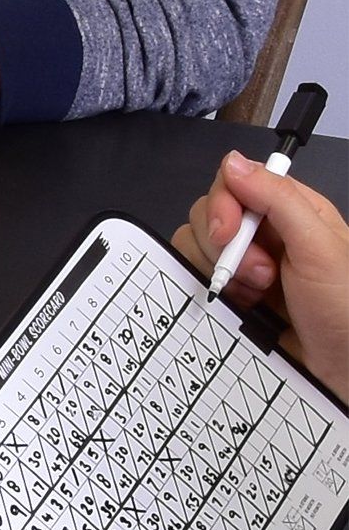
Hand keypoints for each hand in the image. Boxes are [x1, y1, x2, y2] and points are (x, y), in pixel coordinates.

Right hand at [173, 154, 348, 393]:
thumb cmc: (343, 305)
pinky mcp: (228, 299)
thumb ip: (277, 198)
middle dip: (225, 249)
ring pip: (195, 251)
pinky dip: (209, 297)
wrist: (341, 365)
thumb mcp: (318, 243)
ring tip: (256, 294)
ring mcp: (242, 268)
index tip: (230, 235)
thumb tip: (232, 163)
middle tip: (262, 274)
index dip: (223, 206)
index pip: (234, 183)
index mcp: (290, 210)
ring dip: (221, 275)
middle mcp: (262, 234)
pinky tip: (241, 308)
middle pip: (208, 217)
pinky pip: (195, 285)